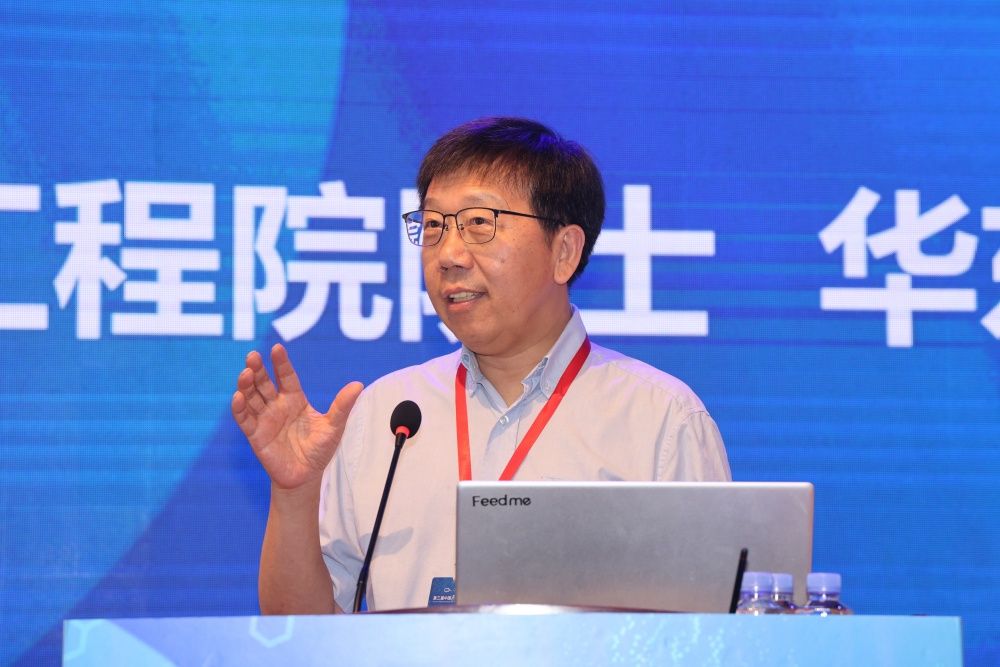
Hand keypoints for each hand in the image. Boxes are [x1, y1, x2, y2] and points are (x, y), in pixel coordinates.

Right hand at [232, 344, 362, 490]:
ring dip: (246, 384)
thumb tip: (358, 384)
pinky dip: (239, 407)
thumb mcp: (334, 427)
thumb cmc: (320, 450)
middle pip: (264, 383)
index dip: (281, 363)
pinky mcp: (255, 434)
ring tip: (246, 373)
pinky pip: (244, 418)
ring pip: (251, 397)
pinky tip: (238, 396)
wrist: (306, 477)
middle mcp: (277, 405)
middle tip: (252, 356)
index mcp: (295, 399)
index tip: (276, 348)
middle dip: (258, 369)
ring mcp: (265, 419)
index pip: (286, 376)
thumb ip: (342, 406)